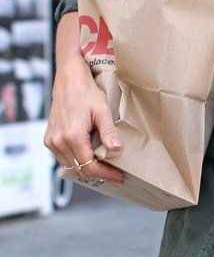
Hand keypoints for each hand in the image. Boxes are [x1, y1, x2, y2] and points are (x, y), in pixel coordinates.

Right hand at [44, 15, 123, 184]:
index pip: (90, 166)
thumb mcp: (102, 110)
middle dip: (99, 174)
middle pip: (80, 169)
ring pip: (71, 166)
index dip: (106, 174)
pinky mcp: (49, 139)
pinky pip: (63, 158)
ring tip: (106, 168)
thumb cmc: (86, 92)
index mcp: (72, 136)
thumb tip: (117, 149)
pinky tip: (90, 159)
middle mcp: (58, 141)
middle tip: (116, 174)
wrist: (68, 80)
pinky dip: (77, 161)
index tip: (120, 176)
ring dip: (88, 169)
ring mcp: (51, 141)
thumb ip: (109, 131)